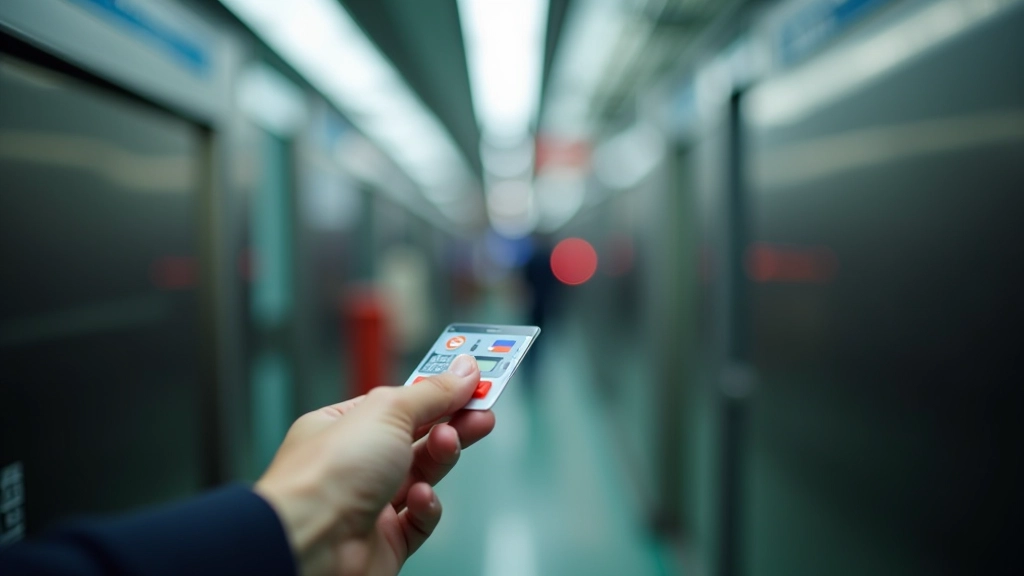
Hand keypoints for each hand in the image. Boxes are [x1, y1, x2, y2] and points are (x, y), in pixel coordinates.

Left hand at [255, 355, 493, 575]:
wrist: (309, 544)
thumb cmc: (328, 474)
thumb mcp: (388, 411)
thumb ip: (432, 392)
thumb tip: (464, 371)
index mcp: (342, 426)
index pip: (399, 403)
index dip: (436, 391)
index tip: (472, 382)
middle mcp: (353, 464)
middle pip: (415, 437)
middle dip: (451, 422)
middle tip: (483, 410)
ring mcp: (368, 504)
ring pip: (421, 476)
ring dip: (440, 458)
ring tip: (448, 444)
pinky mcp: (385, 541)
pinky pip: (419, 520)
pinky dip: (427, 507)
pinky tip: (421, 497)